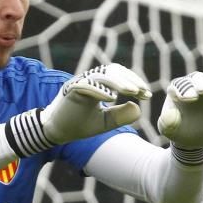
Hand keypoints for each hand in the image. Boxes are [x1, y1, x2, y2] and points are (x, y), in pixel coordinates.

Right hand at [6, 64, 150, 156]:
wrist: (55, 132)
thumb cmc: (78, 125)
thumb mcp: (105, 122)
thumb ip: (121, 115)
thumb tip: (138, 107)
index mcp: (98, 84)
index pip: (119, 75)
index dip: (134, 82)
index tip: (147, 95)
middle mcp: (89, 80)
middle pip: (113, 69)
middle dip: (130, 79)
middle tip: (142, 91)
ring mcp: (79, 83)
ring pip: (101, 74)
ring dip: (118, 82)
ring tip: (132, 91)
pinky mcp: (70, 90)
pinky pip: (86, 85)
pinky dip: (100, 90)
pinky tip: (112, 98)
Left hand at [157, 72, 202, 159]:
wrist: (192, 136)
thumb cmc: (177, 129)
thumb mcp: (169, 128)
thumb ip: (167, 122)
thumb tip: (170, 114)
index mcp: (176, 90)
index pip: (179, 85)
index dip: (183, 90)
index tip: (187, 99)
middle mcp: (193, 84)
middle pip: (198, 78)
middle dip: (202, 84)